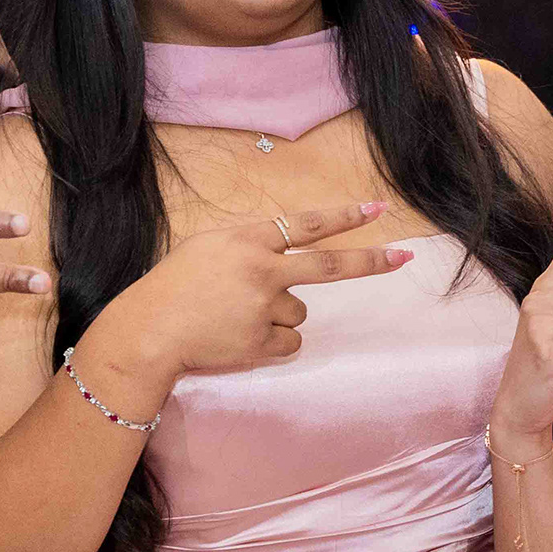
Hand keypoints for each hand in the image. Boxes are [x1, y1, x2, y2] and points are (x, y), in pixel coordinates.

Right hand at [85, 201, 408, 403]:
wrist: (149, 332)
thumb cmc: (173, 285)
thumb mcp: (206, 244)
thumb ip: (248, 240)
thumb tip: (285, 240)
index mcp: (247, 240)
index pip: (307, 225)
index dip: (344, 217)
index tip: (377, 210)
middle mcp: (262, 270)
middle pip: (330, 266)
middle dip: (372, 261)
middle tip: (403, 256)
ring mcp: (264, 308)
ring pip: (300, 312)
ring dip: (280, 315)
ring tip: (238, 316)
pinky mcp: (262, 342)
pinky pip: (289, 341)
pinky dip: (273, 341)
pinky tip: (240, 337)